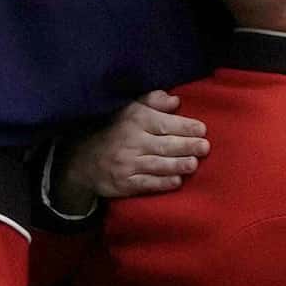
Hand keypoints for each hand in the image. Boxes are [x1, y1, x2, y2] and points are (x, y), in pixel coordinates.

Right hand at [56, 92, 205, 208]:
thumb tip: (175, 101)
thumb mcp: (128, 108)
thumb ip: (152, 101)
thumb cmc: (112, 129)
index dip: (185, 126)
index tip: (202, 129)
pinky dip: (162, 183)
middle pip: (164, 144)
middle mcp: (131, 141)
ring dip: (178, 165)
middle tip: (205, 147)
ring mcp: (126, 163)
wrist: (80, 158)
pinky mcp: (123, 183)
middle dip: (187, 146)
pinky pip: (146, 184)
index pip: (164, 123)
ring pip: (157, 164)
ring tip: (194, 164)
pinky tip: (177, 181)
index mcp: (135, 120)